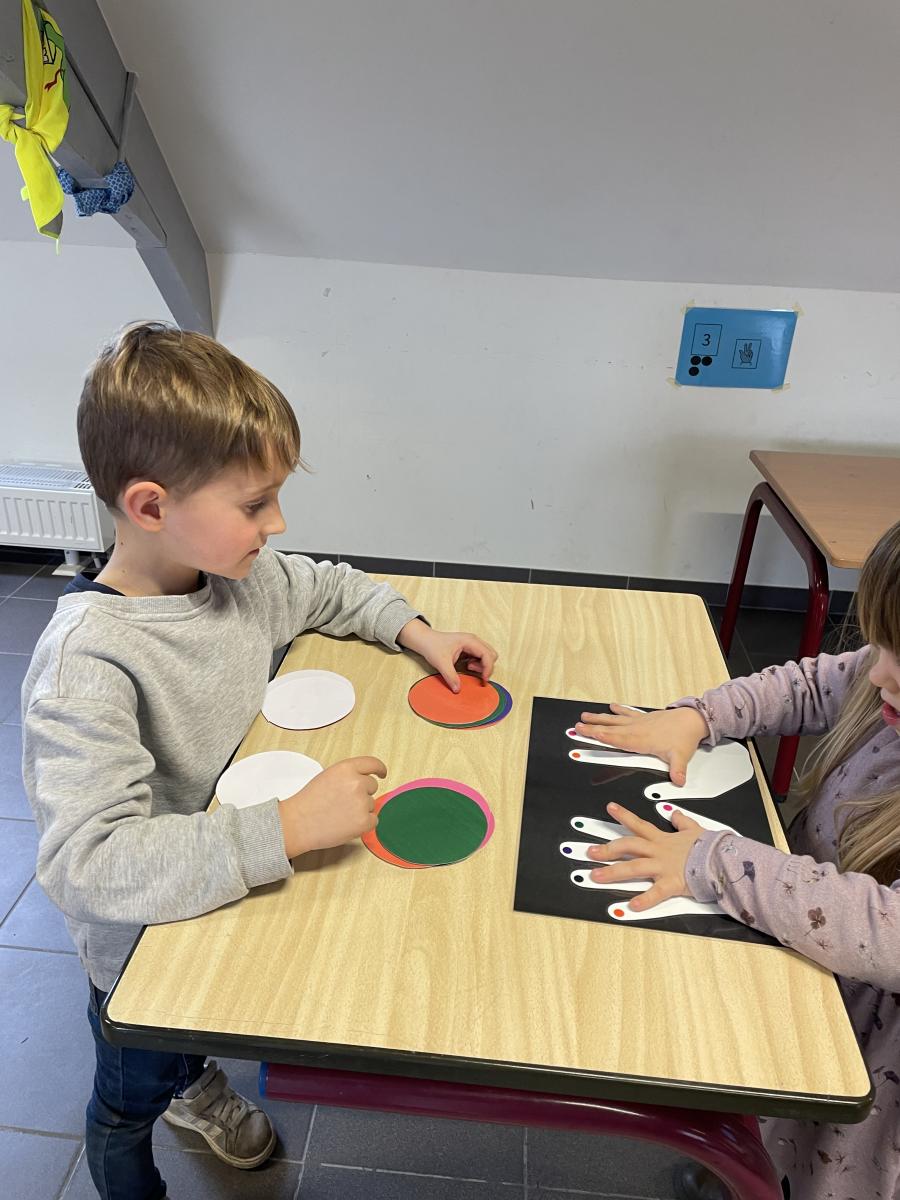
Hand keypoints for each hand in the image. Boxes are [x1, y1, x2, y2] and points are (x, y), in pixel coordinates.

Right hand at [278, 756, 386, 857]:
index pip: (372, 764)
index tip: (382, 773)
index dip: (379, 769)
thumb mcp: (328, 777)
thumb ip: (347, 776)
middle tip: (343, 803)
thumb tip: (363, 782)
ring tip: (339, 814)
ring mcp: (361, 802)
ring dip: (360, 810)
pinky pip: (373, 821)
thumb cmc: (308, 802)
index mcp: (346, 768)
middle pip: (372, 786)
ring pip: (371, 805)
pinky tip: (346, 824)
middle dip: (362, 793)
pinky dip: (363, 824)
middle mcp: (357, 782)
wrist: (298, 823)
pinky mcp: (364, 821)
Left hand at [398, 617, 497, 691]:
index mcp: (470, 641)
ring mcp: (472, 644)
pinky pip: (480, 658)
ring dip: (481, 666)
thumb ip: (450, 676)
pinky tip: (466, 665)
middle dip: (486, 666)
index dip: (488, 668)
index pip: (487, 654)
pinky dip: (477, 665)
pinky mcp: (469, 649)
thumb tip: (458, 690)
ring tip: (467, 667)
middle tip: (471, 670)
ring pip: (487, 656)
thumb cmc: (433, 646)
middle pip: (491, 654)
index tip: (484, 679)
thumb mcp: (441, 663)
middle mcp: (473, 641)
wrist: (425, 640)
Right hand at [574, 703, 707, 784]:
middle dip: (593, 728)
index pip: (619, 740)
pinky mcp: (644, 717)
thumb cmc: (684, 737)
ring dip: (599, 718)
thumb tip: (678, 781)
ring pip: (615, 720)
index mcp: (642, 740)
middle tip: (577, 727)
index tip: (590, 733)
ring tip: (585, 716)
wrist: (692, 719)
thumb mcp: (681, 757)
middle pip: (610, 729)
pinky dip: (618, 710)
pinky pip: (627, 713)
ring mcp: (639, 722)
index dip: (604, 737)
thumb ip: (677, 770)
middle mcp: (637, 729)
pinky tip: (611, 706)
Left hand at [587, 803, 703, 910]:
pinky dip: (644, 900)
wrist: (723, 859)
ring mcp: (664, 867)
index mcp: (663, 840)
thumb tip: (675, 813)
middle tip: (590, 852)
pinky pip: (656, 893)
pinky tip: (630, 906)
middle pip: (628, 846)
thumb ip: (682, 821)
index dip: (624, 815)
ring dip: (613, 872)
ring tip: (595, 876)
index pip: (639, 824)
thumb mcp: (695, 829)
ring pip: (634, 867)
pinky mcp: (673, 883)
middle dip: (607, 848)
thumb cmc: (710, 847)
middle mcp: (659, 852)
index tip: (610, 807)